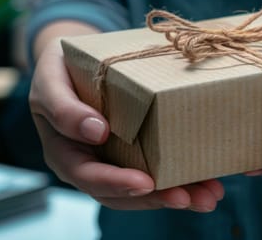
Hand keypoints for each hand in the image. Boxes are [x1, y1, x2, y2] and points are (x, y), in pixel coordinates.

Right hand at [29, 39, 223, 210]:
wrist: (71, 62)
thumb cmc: (59, 70)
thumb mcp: (51, 81)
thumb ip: (63, 107)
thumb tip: (96, 131)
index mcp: (65, 152)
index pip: (88, 176)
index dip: (116, 182)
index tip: (146, 183)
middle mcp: (90, 164)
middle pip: (122, 192)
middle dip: (158, 198)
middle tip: (192, 197)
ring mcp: (113, 160)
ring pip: (143, 189)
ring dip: (178, 194)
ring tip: (210, 195)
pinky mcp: (134, 152)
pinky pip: (156, 171)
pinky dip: (182, 178)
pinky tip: (207, 180)